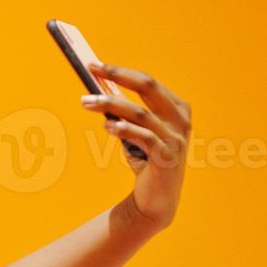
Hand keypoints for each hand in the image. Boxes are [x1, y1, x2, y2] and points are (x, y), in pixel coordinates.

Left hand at [82, 62, 191, 232]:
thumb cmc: (145, 163)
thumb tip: (97, 94)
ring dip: (110, 105)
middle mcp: (180, 119)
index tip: (94, 65)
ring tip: (86, 103)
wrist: (155, 201)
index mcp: (176, 108)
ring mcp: (176, 137)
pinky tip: (107, 126)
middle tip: (91, 70)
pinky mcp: (167, 157)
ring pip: (140, 112)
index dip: (121, 72)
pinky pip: (144, 137)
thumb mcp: (135, 134)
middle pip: (148, 87)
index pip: (147, 82)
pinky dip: (124, 129)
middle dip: (117, 76)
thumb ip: (124, 115)